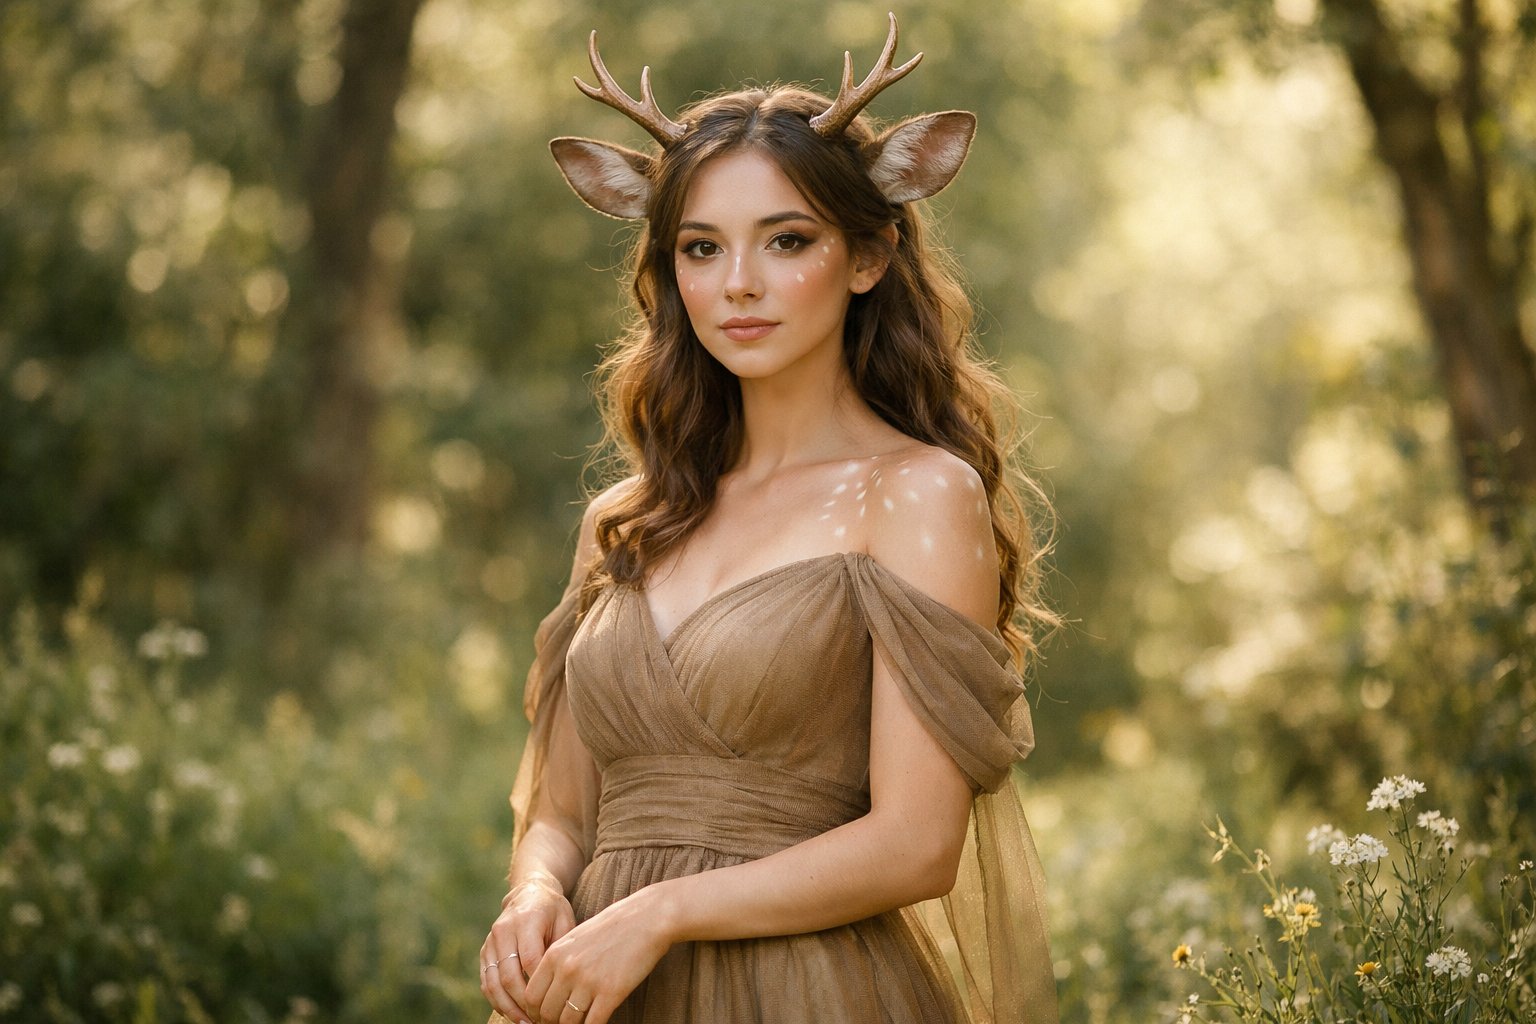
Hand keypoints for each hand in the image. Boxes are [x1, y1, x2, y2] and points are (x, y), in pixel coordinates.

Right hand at [481, 875, 576, 1022]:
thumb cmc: (553, 909)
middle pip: (508, 974)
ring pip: (493, 982)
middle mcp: (503, 931)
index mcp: (526, 920)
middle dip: (523, 1002)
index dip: (539, 985)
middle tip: (538, 1020)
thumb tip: (561, 983)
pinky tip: (512, 1013)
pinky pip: (486, 981)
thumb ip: (561, 948)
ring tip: (524, 1023)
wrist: (529, 892)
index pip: (530, 960)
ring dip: (508, 1007)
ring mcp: (490, 942)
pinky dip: (497, 1000)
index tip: (553, 1003)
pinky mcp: (484, 951)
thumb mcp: (565, 920)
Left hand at [522, 883, 675, 1023]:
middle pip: (547, 1013)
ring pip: (568, 1022)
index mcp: (555, 954)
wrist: (647, 917)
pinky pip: (592, 1023)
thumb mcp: (576, 938)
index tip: (545, 1015)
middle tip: (564, 1021)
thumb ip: (559, 962)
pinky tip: (598, 1020)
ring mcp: (589, 981)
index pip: (531, 996)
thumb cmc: (614, 927)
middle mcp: (567, 969)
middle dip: (553, 1022)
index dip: (536, 1012)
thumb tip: (550, 992)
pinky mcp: (611, 992)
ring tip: (581, 1021)